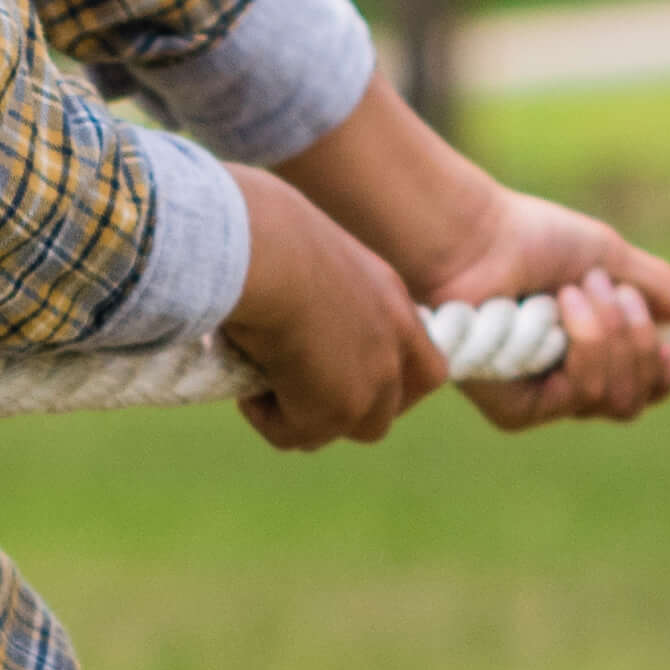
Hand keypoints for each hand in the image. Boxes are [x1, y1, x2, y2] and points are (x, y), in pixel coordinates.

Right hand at [221, 165, 450, 449]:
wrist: (266, 252)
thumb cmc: (264, 234)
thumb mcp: (306, 257)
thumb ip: (314, 294)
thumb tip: (284, 320)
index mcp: (390, 298)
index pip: (424, 366)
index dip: (392, 383)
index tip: (349, 380)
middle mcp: (394, 343)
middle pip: (390, 410)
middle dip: (347, 412)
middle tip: (298, 395)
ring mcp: (373, 381)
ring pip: (342, 429)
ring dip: (300, 415)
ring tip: (260, 375)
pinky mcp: (338, 411)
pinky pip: (294, 435)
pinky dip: (265, 416)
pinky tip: (245, 376)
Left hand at [397, 177, 669, 430]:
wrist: (479, 237)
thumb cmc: (532, 239)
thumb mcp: (608, 256)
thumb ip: (655, 286)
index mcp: (591, 353)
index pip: (642, 392)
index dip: (660, 375)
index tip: (667, 343)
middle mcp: (565, 383)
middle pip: (631, 401)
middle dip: (635, 342)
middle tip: (612, 290)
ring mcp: (539, 400)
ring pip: (609, 399)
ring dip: (605, 335)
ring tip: (573, 291)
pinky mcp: (513, 410)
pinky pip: (576, 398)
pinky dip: (581, 347)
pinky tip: (557, 310)